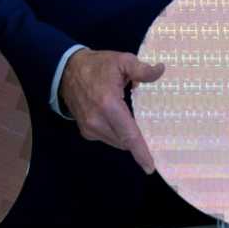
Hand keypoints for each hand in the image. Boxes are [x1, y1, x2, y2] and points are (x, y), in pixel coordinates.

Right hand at [59, 49, 164, 173]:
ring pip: (117, 142)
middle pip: (124, 141)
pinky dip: (117, 134)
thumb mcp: (122, 60)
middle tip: (154, 138)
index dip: (140, 152)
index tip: (150, 167)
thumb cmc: (98, 66)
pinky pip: (107, 138)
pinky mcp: (86, 131)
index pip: (129, 135)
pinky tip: (121, 122)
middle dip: (138, 143)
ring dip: (127, 137)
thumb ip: (141, 69)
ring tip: (135, 123)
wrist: (68, 71)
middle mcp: (98, 121)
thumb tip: (160, 70)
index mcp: (109, 104)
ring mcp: (90, 128)